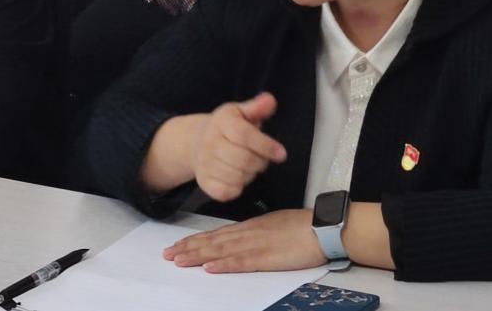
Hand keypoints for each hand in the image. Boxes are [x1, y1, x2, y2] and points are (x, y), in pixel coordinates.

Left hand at [163, 209, 324, 272]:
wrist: (324, 227)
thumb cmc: (304, 226)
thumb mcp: (276, 223)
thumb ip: (258, 231)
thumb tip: (245, 235)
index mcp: (252, 226)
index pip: (218, 233)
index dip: (196, 239)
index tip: (179, 244)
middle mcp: (249, 234)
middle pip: (213, 241)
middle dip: (189, 248)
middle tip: (167, 254)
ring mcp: (256, 245)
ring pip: (221, 251)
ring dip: (198, 256)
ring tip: (179, 260)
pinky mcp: (267, 258)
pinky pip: (241, 263)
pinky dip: (224, 265)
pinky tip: (210, 268)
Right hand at [190, 93, 286, 202]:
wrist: (197, 142)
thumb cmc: (226, 127)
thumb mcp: (241, 112)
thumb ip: (257, 107)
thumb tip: (270, 101)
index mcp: (221, 122)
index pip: (245, 135)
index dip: (266, 146)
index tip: (281, 154)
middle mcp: (209, 143)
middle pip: (243, 159)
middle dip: (261, 162)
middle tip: (264, 159)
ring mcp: (204, 164)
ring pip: (238, 177)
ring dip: (251, 174)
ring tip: (251, 166)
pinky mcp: (204, 182)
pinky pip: (227, 192)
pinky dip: (238, 188)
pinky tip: (239, 177)